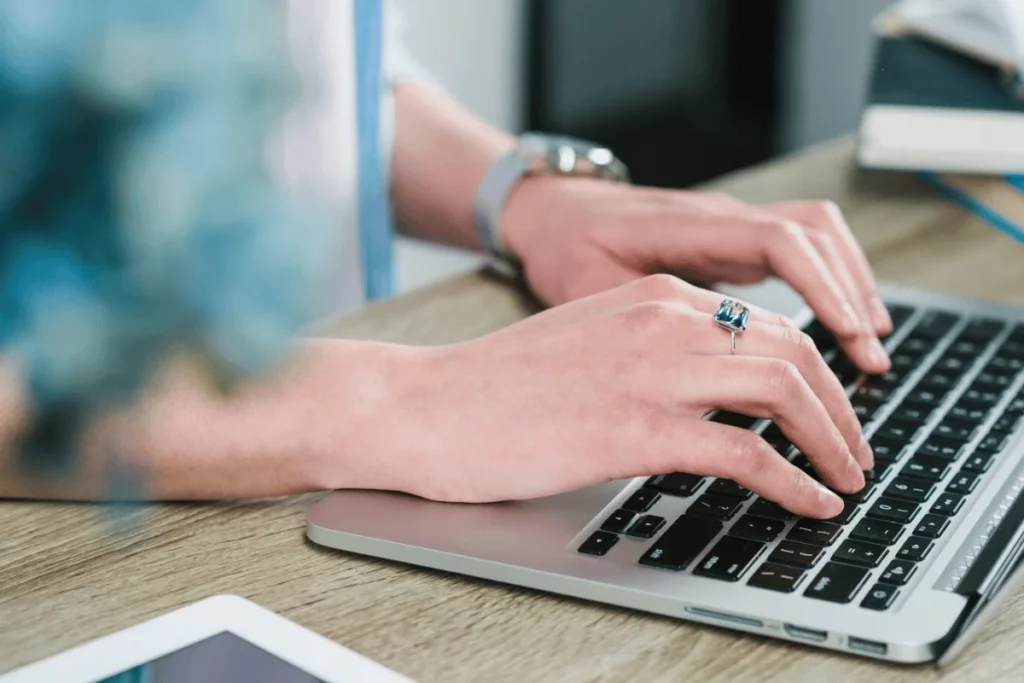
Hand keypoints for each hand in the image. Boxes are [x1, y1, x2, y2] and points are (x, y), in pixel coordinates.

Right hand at [358, 276, 872, 517]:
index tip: (832, 409)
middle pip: (793, 351)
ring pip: (784, 390)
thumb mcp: (590, 343)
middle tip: (855, 448)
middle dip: (840, 406)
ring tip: (847, 476)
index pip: (768, 324)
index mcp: (652, 296)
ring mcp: (651, 371)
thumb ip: (654, 353)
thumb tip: (711, 394)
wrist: (424, 404)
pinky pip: (746, 453)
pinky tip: (809, 502)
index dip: (817, 370)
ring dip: (832, 439)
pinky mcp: (634, 428)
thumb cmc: (494, 385)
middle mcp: (663, 320)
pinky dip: (793, 481)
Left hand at [501, 177, 892, 373]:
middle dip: (850, 295)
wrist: (553, 210)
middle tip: (871, 362)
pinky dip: (829, 278)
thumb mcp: (586, 286)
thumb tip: (680, 375)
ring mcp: (730, 223)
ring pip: (815, 235)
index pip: (778, 241)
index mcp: (687, 226)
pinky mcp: (731, 238)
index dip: (821, 287)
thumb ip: (635, 318)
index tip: (849, 336)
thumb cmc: (565, 248)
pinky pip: (798, 246)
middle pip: (813, 236)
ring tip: (871, 345)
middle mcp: (720, 216)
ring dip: (849, 284)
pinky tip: (839, 321)